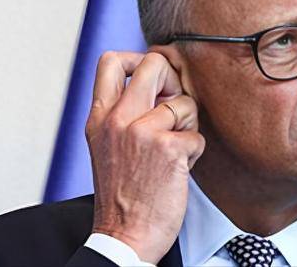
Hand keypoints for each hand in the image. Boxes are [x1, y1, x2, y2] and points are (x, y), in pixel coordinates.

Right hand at [86, 51, 204, 263]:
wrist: (124, 236)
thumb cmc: (122, 194)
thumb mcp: (106, 145)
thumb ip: (123, 112)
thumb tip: (158, 85)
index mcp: (99, 117)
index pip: (110, 61)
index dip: (138, 60)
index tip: (152, 80)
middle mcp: (117, 119)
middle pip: (154, 63)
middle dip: (172, 80)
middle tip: (172, 105)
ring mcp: (142, 132)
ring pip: (184, 101)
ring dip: (188, 124)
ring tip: (175, 149)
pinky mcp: (168, 149)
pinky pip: (197, 134)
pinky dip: (195, 151)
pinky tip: (179, 168)